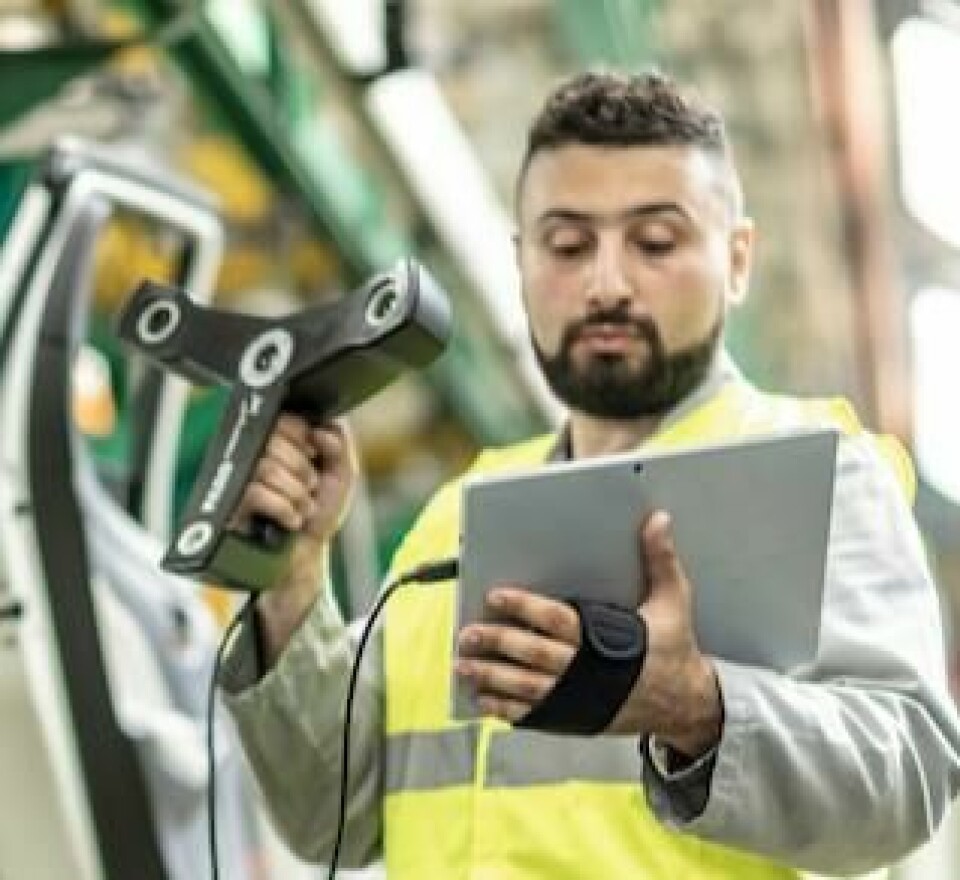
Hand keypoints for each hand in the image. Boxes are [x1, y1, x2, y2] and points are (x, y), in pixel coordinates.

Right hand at [231, 413, 356, 663]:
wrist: (305, 558)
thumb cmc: (318, 516)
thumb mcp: (341, 476)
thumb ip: (339, 445)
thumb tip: (322, 429)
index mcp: (279, 443)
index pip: (282, 418)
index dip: (301, 434)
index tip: (314, 454)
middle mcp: (255, 457)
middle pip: (272, 440)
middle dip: (302, 467)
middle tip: (310, 486)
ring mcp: (240, 480)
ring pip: (265, 467)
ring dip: (296, 492)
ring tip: (303, 508)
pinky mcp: (231, 505)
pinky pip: (255, 492)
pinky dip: (283, 507)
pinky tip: (291, 519)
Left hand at [455, 511, 721, 755]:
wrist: (686, 705)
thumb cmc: (674, 648)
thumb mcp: (673, 601)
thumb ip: (660, 560)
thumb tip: (658, 521)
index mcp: (607, 638)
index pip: (557, 620)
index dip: (525, 607)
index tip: (496, 596)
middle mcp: (587, 670)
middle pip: (533, 655)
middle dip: (497, 643)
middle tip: (468, 633)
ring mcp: (578, 697)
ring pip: (526, 687)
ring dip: (491, 677)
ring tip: (464, 665)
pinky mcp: (573, 716)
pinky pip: (532, 714)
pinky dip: (505, 708)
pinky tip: (483, 699)